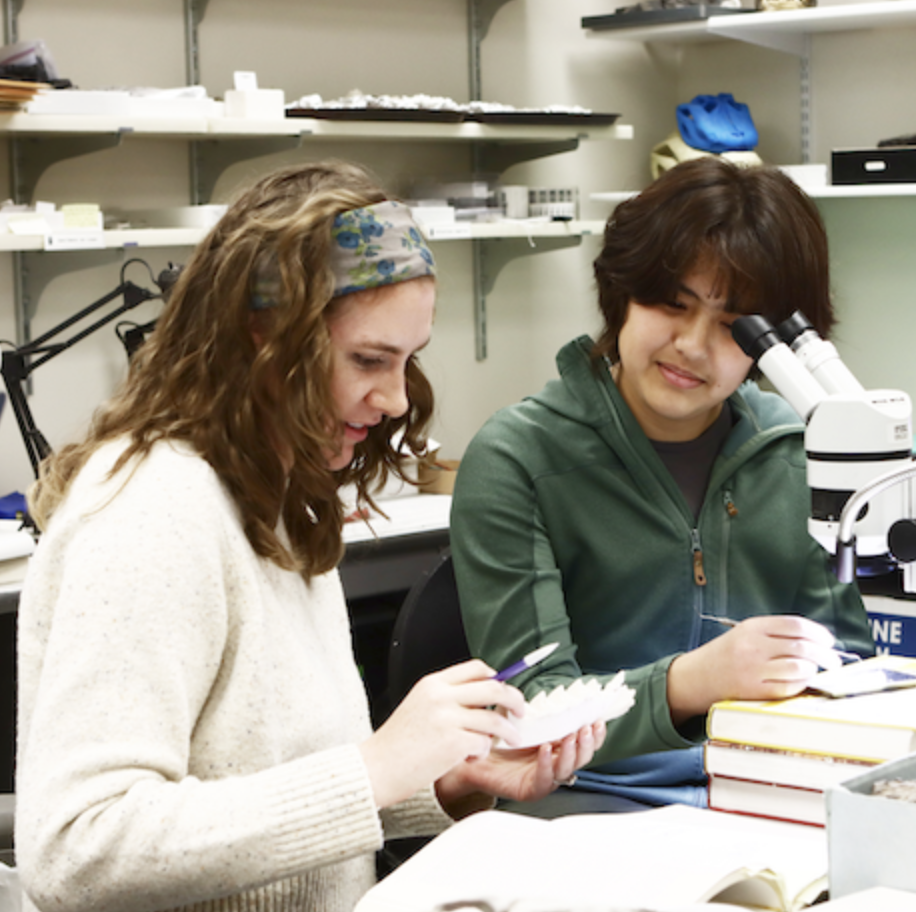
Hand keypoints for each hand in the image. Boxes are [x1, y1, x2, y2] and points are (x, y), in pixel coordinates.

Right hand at [359, 659, 526, 808]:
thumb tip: (480, 697)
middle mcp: (441, 696)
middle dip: (514, 700)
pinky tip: (471, 757)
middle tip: (520, 712)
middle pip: (494, 689)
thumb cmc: (396, 744)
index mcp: (433, 683)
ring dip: (507, 731)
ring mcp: (447, 718)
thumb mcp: (419, 706)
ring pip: (494, 719)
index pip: (476, 668)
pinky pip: (483, 744)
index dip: (497, 677)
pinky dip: (482, 752)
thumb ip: (446, 697)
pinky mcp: (452, 743)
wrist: (374, 769)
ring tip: (511, 739)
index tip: (505, 688)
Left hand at [434, 720, 606, 818]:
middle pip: (581, 757)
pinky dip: (547, 764)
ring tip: (570, 737)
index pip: (582, 740)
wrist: (471, 758)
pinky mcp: (530, 790)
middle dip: (587, 742)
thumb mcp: (516, 717)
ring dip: (572, 753)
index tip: (597, 718)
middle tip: (587, 728)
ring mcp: (544, 778)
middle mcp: (554, 763)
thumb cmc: (494, 738)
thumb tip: (547, 688)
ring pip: (567, 769)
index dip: (594, 731)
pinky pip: (545, 780)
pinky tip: (545, 750)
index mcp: (556, 746)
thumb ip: (532, 706)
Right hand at [667, 615, 841, 724]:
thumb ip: (775, 633)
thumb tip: (815, 641)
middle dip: (826, 655)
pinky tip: (802, 682)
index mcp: (752, 627)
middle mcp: (753, 646)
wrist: (697, 676)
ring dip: (814, 670)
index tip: (829, 641)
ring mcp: (754, 670)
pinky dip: (802, 684)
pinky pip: (789, 687)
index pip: (796, 625)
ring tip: (817, 671)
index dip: (819, 633)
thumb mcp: (745, 633)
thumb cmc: (725, 655)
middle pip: (802, 647)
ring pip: (799, 667)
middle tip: (834, 661)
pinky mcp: (754, 691)